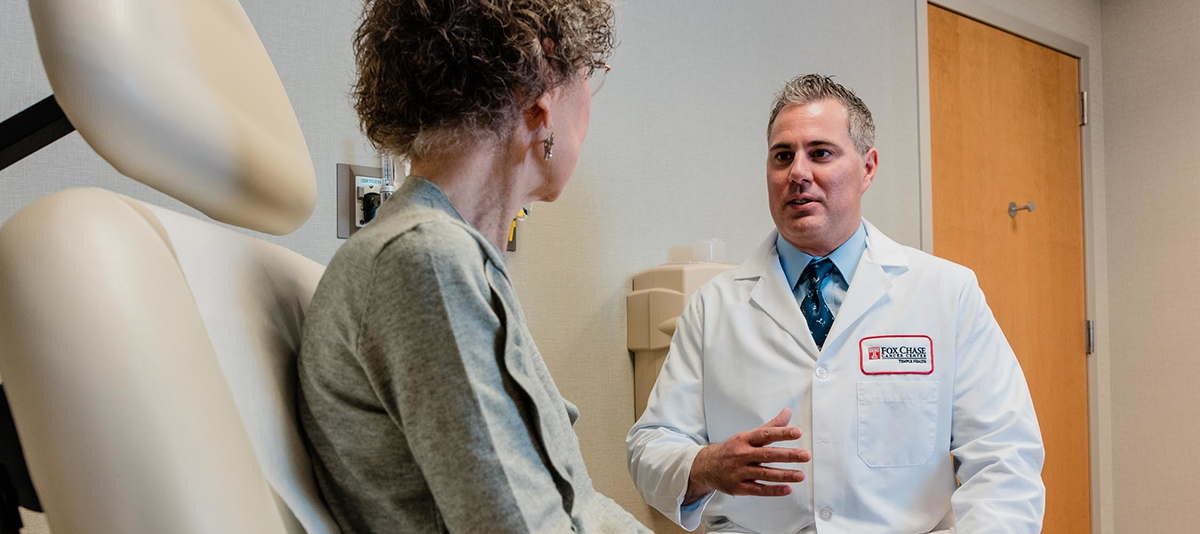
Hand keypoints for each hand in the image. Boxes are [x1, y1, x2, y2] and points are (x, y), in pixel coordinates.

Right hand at [684, 408, 811, 503]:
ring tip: (801, 475)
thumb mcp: (747, 436)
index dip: (782, 433)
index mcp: (745, 440)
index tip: (797, 433)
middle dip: (788, 455)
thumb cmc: (732, 450)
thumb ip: (770, 427)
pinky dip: (773, 490)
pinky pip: (758, 490)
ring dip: (784, 475)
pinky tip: (787, 489)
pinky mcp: (739, 487)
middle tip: (805, 455)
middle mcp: (742, 455)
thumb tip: (787, 413)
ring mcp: (740, 472)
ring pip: (764, 474)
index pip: (765, 434)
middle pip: (767, 454)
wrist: (707, 466)